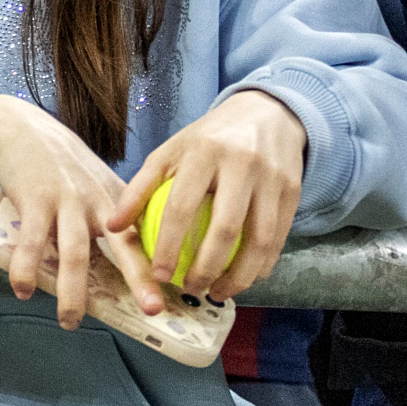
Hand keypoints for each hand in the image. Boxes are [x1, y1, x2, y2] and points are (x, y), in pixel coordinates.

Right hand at [0, 95, 165, 327]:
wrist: (17, 128)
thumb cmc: (57, 161)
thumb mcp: (92, 179)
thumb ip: (108, 211)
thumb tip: (126, 253)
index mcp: (114, 198)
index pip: (142, 236)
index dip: (157, 266)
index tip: (172, 296)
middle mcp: (96, 200)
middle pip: (122, 245)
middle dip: (139, 278)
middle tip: (152, 311)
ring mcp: (66, 199)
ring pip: (76, 253)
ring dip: (73, 291)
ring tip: (69, 321)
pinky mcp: (34, 199)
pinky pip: (32, 241)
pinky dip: (27, 268)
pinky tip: (23, 290)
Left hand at [109, 90, 305, 299]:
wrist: (266, 113)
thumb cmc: (208, 140)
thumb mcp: (171, 152)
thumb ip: (140, 187)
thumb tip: (113, 226)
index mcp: (203, 151)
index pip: (182, 206)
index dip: (170, 246)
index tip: (160, 275)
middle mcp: (241, 163)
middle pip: (225, 228)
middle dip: (207, 269)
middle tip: (191, 288)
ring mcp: (271, 178)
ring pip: (259, 240)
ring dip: (238, 277)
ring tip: (217, 292)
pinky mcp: (294, 191)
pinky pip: (279, 238)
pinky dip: (262, 266)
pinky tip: (244, 279)